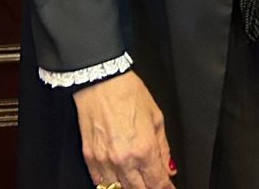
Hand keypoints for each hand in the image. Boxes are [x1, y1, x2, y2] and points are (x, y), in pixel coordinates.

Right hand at [73, 71, 175, 188]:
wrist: (101, 81)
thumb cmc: (128, 93)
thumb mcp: (156, 117)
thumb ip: (163, 147)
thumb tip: (168, 166)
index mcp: (144, 148)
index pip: (157, 182)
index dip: (166, 188)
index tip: (168, 188)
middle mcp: (124, 159)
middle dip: (149, 188)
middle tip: (154, 184)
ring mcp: (104, 161)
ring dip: (130, 187)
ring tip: (137, 182)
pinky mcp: (89, 158)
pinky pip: (100, 182)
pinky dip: (110, 184)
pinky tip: (117, 180)